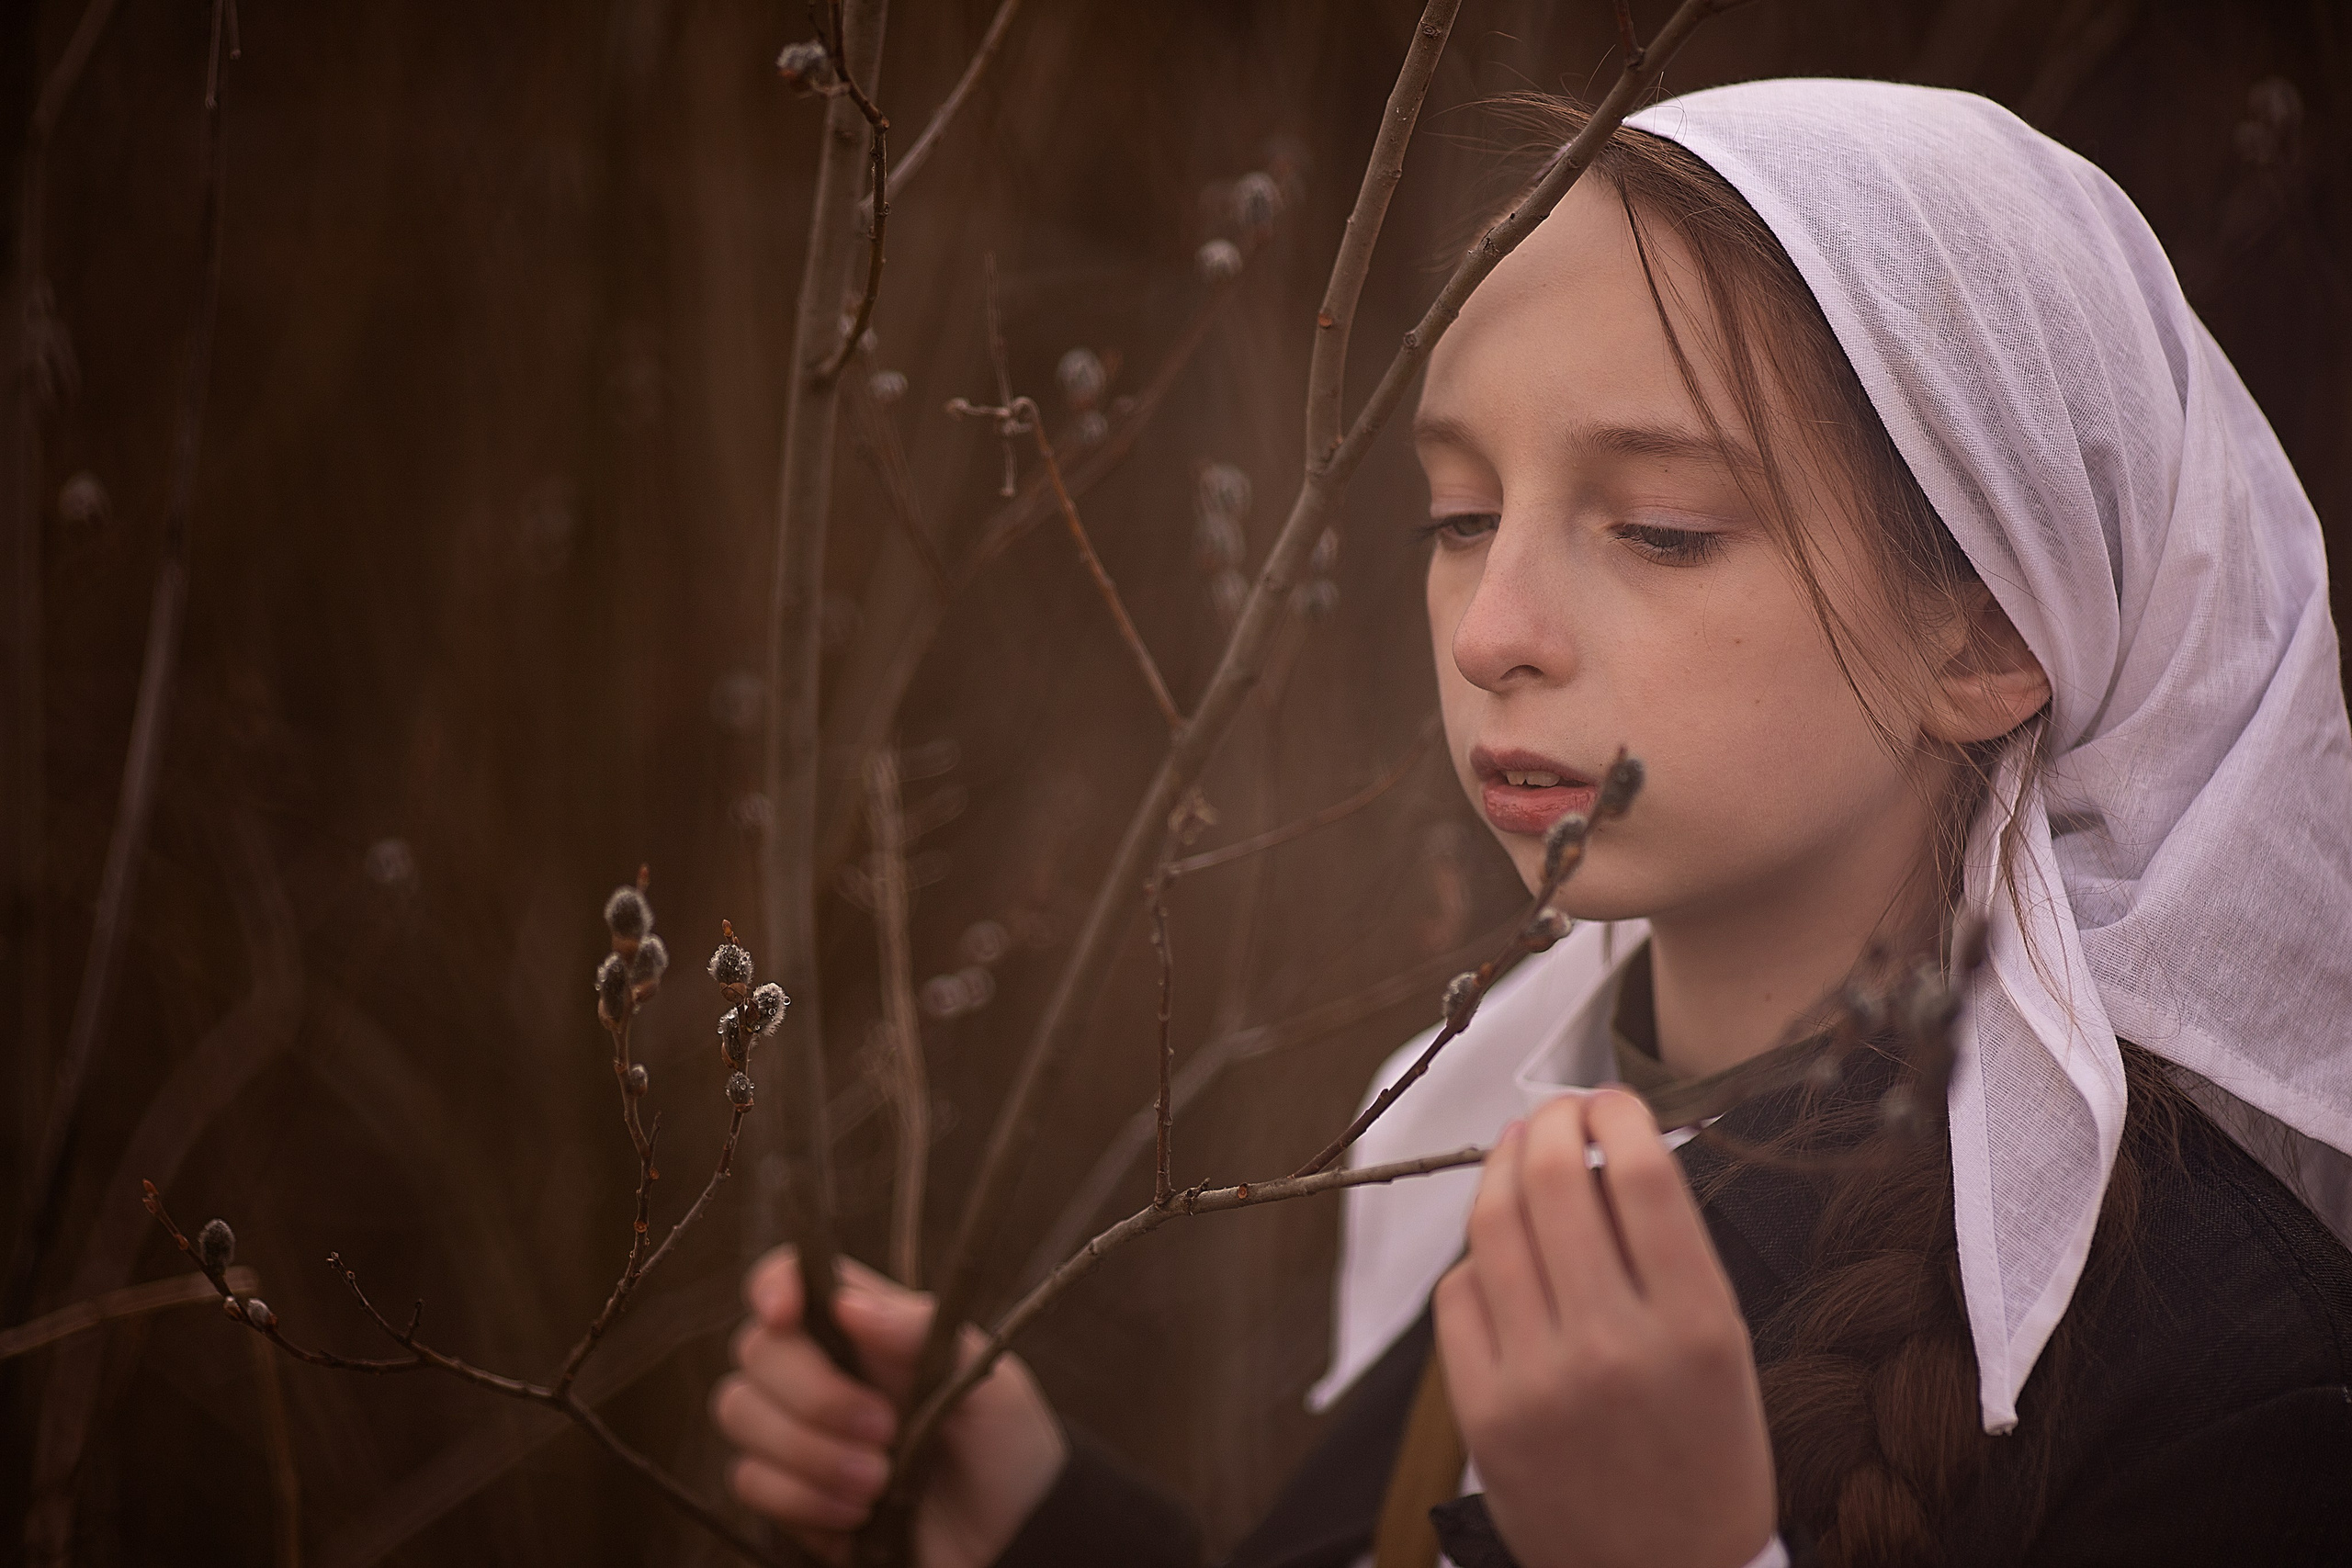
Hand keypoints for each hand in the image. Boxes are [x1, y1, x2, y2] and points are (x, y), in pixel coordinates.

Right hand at [711, 1250, 1067, 1567]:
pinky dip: (800, 1499)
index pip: (789, 1277)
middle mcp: (819, 1368)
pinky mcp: (787, 1493)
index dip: (773, 1286)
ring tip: (878, 1479)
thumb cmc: (1004, 1441)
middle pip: (755, 1349)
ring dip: (808, 1452)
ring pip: (740, 1413)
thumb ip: (919, 1332)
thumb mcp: (986, 1378)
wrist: (1011, 1535)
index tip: (785, 1315)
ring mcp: (796, 1430)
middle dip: (814, 1395)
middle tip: (884, 1428)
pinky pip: (749, 1481)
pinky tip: (857, 1513)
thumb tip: (847, 1302)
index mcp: (865, 1325)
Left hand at [1433, 1090, 1775, 1567]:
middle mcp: (1614, 1348)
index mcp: (1696, 1328)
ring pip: (1494, 1227)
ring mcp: (1540, 1382)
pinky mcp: (1484, 1413)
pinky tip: (1498, 1252)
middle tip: (1554, 1113)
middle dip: (1549, 1123)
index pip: (1643, 1177)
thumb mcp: (1725, 1351)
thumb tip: (1604, 1150)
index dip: (1617, 1114)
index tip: (1610, 1099)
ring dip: (1502, 1169)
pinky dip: (1475, 1258)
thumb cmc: (1707, 1458)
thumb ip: (1670, 1255)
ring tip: (1518, 1153)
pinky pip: (1457, 1295)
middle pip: (1556, 1183)